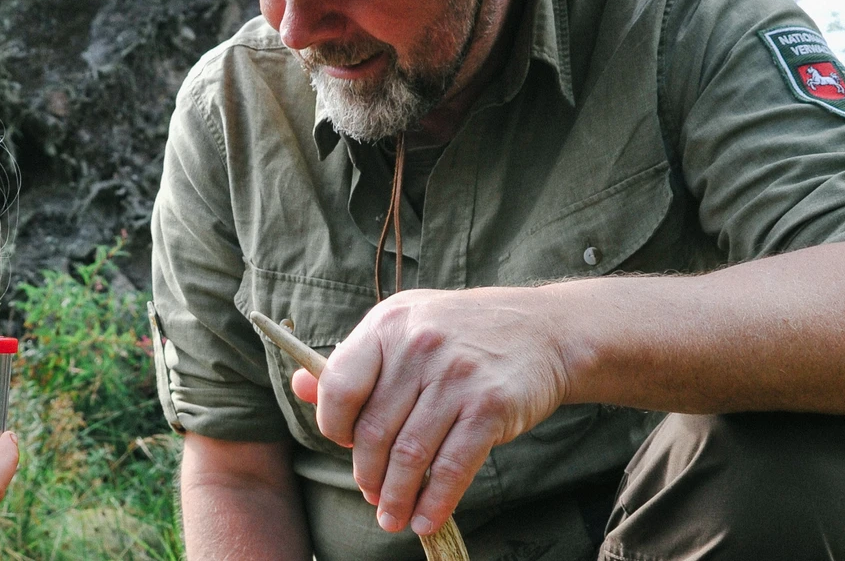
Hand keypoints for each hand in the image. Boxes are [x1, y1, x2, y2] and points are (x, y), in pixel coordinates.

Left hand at [295, 287, 571, 536]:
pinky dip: (436, 503)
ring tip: (392, 517)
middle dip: (367, 474)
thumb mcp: (402, 328)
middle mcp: (419, 347)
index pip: (339, 386)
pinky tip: (425, 519)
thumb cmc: (461, 334)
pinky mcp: (492, 406)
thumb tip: (299, 387)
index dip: (333, 426)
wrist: (544, 330)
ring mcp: (457, 376)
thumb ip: (353, 362)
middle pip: (374, 430)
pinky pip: (452, 467)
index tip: (343, 445)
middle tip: (372, 496)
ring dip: (397, 498)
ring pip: (411, 455)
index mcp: (387, 325)